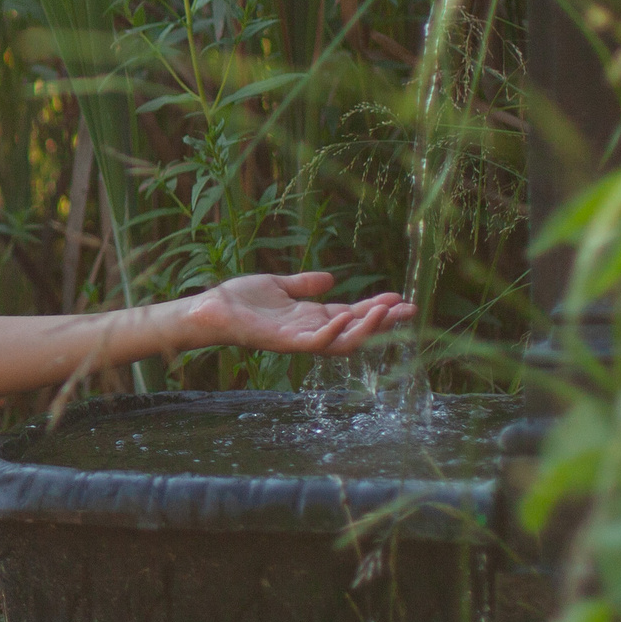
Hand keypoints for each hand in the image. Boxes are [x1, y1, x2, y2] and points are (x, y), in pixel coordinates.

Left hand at [179, 271, 414, 354]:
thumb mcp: (279, 286)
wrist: (210, 309)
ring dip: (366, 328)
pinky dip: (332, 331)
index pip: (352, 315)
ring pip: (342, 341)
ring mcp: (298, 340)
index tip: (400, 298)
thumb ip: (304, 285)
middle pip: (356, 330)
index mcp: (311, 317)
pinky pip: (314, 342)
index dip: (376, 309)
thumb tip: (331, 278)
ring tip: (388, 311)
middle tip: (411, 310)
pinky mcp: (283, 343)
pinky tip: (346, 315)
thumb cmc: (240, 300)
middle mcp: (309, 331)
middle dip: (384, 322)